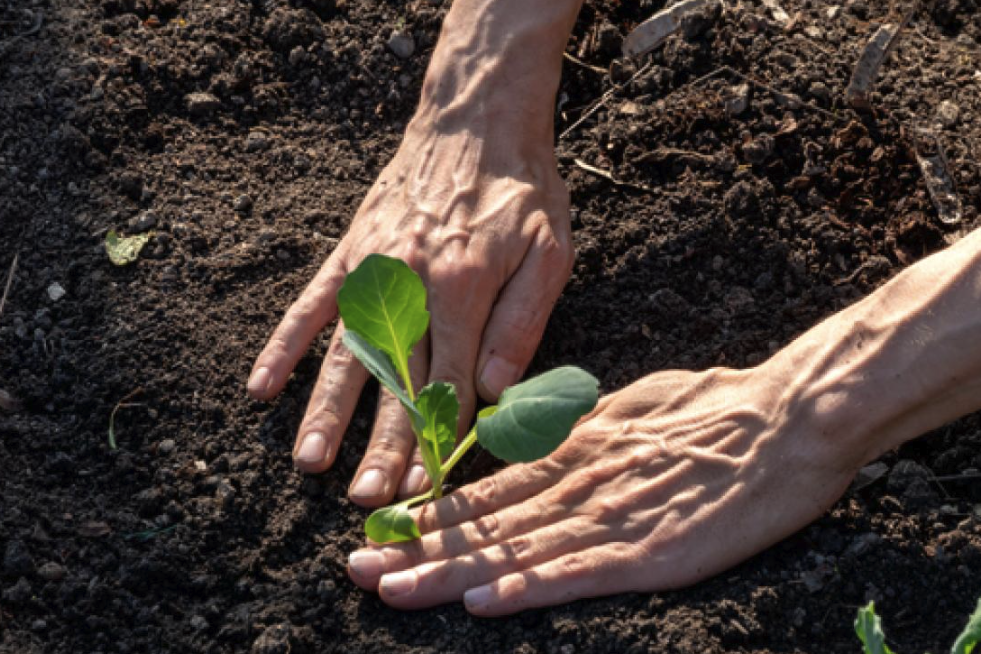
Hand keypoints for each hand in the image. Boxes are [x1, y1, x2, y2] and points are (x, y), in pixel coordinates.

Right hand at [248, 116, 572, 506]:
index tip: (424, 488)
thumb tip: (492, 391)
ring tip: (310, 462)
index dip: (437, 440)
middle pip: (395, 381)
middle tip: (367, 500)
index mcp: (465, 291)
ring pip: (347, 353)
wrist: (476, 120)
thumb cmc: (522, 190)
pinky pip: (308, 306)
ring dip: (327, 411)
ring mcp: (373, 271)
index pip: (449, 383)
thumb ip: (522, 323)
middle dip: (381, 445)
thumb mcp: (550, 252)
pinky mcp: (349, 254)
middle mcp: (412, 286)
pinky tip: (262, 387)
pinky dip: (284, 347)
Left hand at [346, 368, 862, 614]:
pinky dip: (527, 588)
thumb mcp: (630, 409)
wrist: (786, 417)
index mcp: (575, 451)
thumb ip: (578, 434)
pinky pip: (577, 573)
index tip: (383, 528)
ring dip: (450, 573)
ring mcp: (611, 518)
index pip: (490, 490)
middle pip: (487, 524)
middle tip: (357, 568)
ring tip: (392, 589)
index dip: (433, 515)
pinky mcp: (649, 551)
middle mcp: (579, 484)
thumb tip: (533, 442)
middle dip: (418, 548)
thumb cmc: (715, 409)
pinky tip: (482, 603)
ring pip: (516, 551)